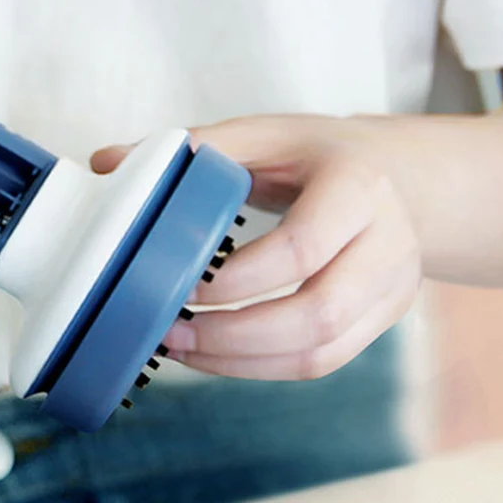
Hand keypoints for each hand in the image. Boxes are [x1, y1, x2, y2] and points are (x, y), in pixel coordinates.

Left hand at [92, 116, 422, 380]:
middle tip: (171, 334)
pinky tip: (217, 356)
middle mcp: (389, 239)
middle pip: (318, 313)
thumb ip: (195, 148)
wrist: (396, 177)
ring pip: (322, 351)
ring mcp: (393, 286)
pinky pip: (324, 361)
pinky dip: (264, 367)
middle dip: (234, 336)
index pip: (302, 246)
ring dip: (243, 361)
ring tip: (182, 349)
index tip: (182, 287)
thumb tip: (106, 161)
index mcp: (359, 183)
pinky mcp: (381, 319)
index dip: (238, 280)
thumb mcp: (265, 135)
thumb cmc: (319, 154)